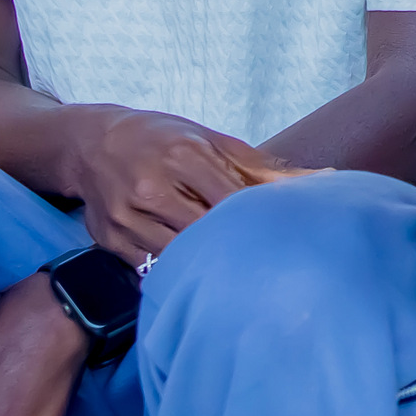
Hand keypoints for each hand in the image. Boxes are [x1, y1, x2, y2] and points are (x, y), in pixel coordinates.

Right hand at [62, 107, 290, 259]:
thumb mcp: (209, 139)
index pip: (233, 199)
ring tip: (234, 275)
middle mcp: (152, 187)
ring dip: (206, 266)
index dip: (259, 221)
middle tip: (266, 264)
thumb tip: (324, 179)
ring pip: (178, 256)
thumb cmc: (161, 138)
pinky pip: (150, 270)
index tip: (284, 237)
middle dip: (236, 247)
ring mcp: (127, 217)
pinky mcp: (111, 241)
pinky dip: (175, 273)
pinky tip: (195, 277)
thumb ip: (262, 166)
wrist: (90, 143)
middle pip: (206, 231)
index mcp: (183, 155)